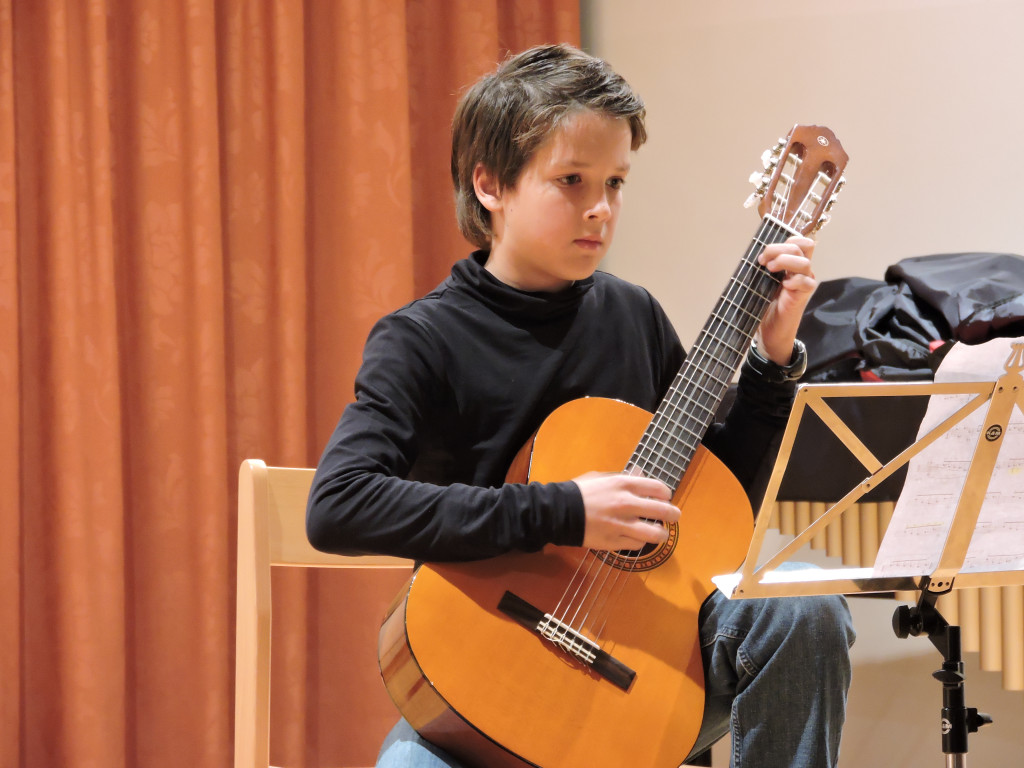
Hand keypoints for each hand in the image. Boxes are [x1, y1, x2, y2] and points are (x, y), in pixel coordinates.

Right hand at [574, 472, 679, 550]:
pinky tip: (638, 538)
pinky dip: (641, 542)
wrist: (559, 512)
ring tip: (660, 533)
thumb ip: (624, 478)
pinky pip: (638, 545)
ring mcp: (622, 525)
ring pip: (655, 533)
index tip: (665, 498)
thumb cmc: (580, 492)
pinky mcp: (615, 542)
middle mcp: (627, 504)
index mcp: (624, 484)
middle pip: (664, 511)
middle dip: (673, 514)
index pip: (659, 489)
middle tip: (674, 516)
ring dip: (661, 533)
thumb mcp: (602, 477)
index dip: (666, 495)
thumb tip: (641, 477)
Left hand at [756, 235, 817, 363]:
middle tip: (763, 261)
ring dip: (785, 261)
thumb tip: (754, 255)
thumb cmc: (765, 307)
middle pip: (803, 246)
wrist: (770, 331)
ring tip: (770, 269)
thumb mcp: (760, 282)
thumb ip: (763, 267)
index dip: (781, 242)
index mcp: (791, 264)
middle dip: (779, 249)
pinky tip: (784, 285)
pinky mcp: (804, 296)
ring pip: (805, 262)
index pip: (798, 242)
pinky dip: (795, 280)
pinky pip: (806, 282)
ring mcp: (804, 282)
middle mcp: (801, 270)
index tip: (763, 255)